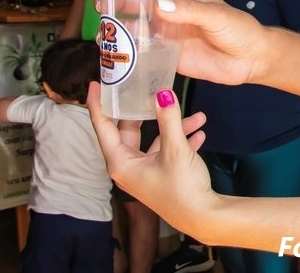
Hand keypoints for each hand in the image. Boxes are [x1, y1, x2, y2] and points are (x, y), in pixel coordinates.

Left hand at [87, 82, 218, 237]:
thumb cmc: (182, 188)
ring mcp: (145, 172)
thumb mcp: (175, 150)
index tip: (96, 83)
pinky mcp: (161, 175)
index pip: (103, 127)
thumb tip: (163, 93)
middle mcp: (128, 167)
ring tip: (197, 115)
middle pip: (129, 130)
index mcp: (121, 162)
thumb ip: (168, 119)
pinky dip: (181, 139)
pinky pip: (167, 151)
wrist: (202, 217)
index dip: (99, 104)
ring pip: (155, 139)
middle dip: (144, 110)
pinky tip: (200, 132)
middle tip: (145, 87)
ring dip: (174, 126)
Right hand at [95, 0, 268, 85]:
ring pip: (137, 26)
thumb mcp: (216, 16)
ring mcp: (168, 32)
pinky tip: (114, 51)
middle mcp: (172, 11)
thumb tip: (157, 3)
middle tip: (100, 6)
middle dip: (117, 3)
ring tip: (102, 31)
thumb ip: (188, 10)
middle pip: (137, 3)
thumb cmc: (239, 30)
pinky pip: (143, 49)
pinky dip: (128, 49)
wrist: (252, 59)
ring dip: (118, 27)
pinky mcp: (168, 53)